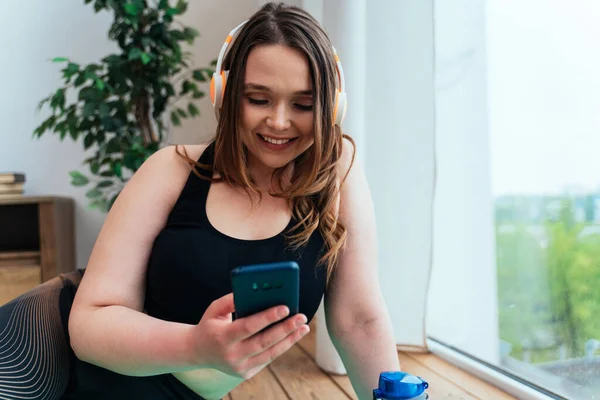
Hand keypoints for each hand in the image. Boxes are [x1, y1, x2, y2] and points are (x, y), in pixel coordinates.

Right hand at [191, 293, 309, 379]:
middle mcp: (231, 355)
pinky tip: (292, 335)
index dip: (267, 317)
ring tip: (303, 327)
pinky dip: (281, 346)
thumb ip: (231, 299)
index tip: (285, 307)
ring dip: (290, 340)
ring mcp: (239, 367)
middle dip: (285, 329)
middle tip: (301, 317)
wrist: (198, 352)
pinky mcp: (246, 373)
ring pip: (270, 353)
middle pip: (264, 342)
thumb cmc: (210, 325)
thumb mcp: (214, 309)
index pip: (248, 326)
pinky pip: (267, 359)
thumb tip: (255, 292)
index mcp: (222, 337)